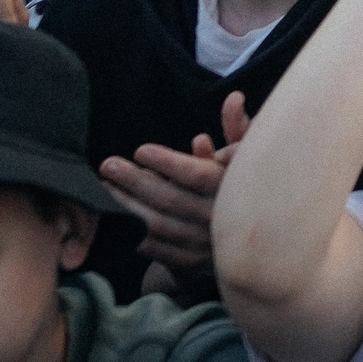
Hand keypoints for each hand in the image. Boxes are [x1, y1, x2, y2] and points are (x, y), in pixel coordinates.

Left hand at [101, 92, 251, 273]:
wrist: (258, 245)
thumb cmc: (244, 189)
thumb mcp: (246, 159)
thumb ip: (237, 128)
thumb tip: (233, 97)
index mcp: (234, 190)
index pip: (198, 174)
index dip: (168, 162)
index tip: (141, 150)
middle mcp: (219, 218)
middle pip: (171, 199)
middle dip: (135, 181)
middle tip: (108, 165)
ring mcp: (204, 245)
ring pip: (157, 225)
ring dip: (126, 206)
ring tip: (104, 187)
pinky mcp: (189, 264)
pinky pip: (155, 249)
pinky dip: (132, 234)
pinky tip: (114, 218)